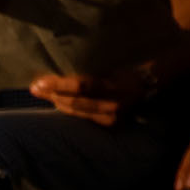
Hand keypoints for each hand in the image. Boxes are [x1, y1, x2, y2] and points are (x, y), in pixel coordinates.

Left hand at [30, 70, 153, 125]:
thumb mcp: (114, 65)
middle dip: (52, 95)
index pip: (82, 87)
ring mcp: (112, 117)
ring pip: (76, 111)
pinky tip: (57, 103)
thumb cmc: (131, 67)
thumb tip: (63, 70)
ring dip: (56, 102)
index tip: (39, 81)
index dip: (58, 85)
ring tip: (41, 93)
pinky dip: (69, 109)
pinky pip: (83, 117)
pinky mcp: (111, 124)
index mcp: (117, 86)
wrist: (155, 82)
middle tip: (35, 87)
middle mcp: (115, 104)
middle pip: (75, 102)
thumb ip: (91, 72)